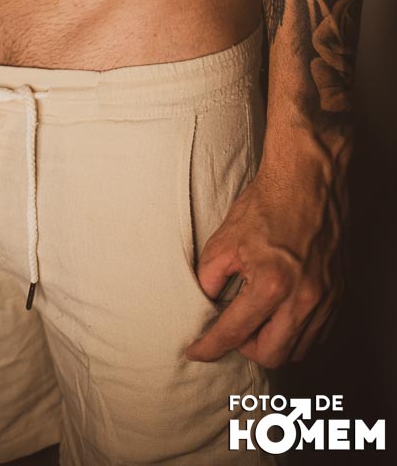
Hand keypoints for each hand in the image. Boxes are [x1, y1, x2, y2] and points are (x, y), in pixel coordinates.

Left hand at [185, 147, 347, 367]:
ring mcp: (325, 298)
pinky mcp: (338, 293)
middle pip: (271, 355)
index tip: (197, 352)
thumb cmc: (266, 204)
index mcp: (271, 284)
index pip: (234, 332)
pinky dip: (297, 332)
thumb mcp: (224, 238)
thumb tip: (202, 304)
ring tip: (257, 317)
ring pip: (298, 349)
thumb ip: (208, 277)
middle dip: (246, 348)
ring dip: (273, 341)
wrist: (307, 179)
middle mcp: (303, 298)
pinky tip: (281, 313)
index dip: (210, 347)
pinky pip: (318, 333)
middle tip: (233, 329)